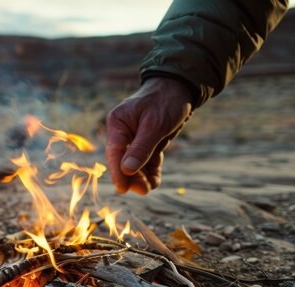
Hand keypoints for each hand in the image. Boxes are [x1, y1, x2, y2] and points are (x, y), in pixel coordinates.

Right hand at [106, 77, 191, 194]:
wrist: (180, 87)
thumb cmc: (165, 101)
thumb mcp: (155, 125)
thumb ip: (140, 148)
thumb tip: (126, 170)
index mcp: (118, 123)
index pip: (115, 152)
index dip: (117, 172)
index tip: (122, 189)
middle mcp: (123, 132)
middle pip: (123, 160)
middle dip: (132, 176)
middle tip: (143, 191)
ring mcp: (134, 138)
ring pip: (135, 163)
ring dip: (142, 176)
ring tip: (150, 188)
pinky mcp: (147, 142)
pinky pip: (147, 160)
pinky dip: (151, 171)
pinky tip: (155, 181)